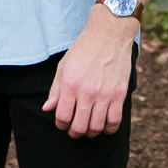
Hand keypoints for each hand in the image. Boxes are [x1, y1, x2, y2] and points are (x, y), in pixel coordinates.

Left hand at [42, 7, 136, 137]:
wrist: (108, 35)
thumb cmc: (83, 49)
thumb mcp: (63, 66)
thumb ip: (55, 90)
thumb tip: (47, 108)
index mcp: (70, 85)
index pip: (63, 117)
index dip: (61, 124)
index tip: (62, 123)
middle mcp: (87, 92)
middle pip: (80, 127)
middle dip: (74, 133)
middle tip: (74, 130)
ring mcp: (105, 94)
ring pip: (97, 127)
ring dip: (91, 133)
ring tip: (88, 128)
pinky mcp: (120, 94)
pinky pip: (114, 121)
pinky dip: (108, 129)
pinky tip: (104, 126)